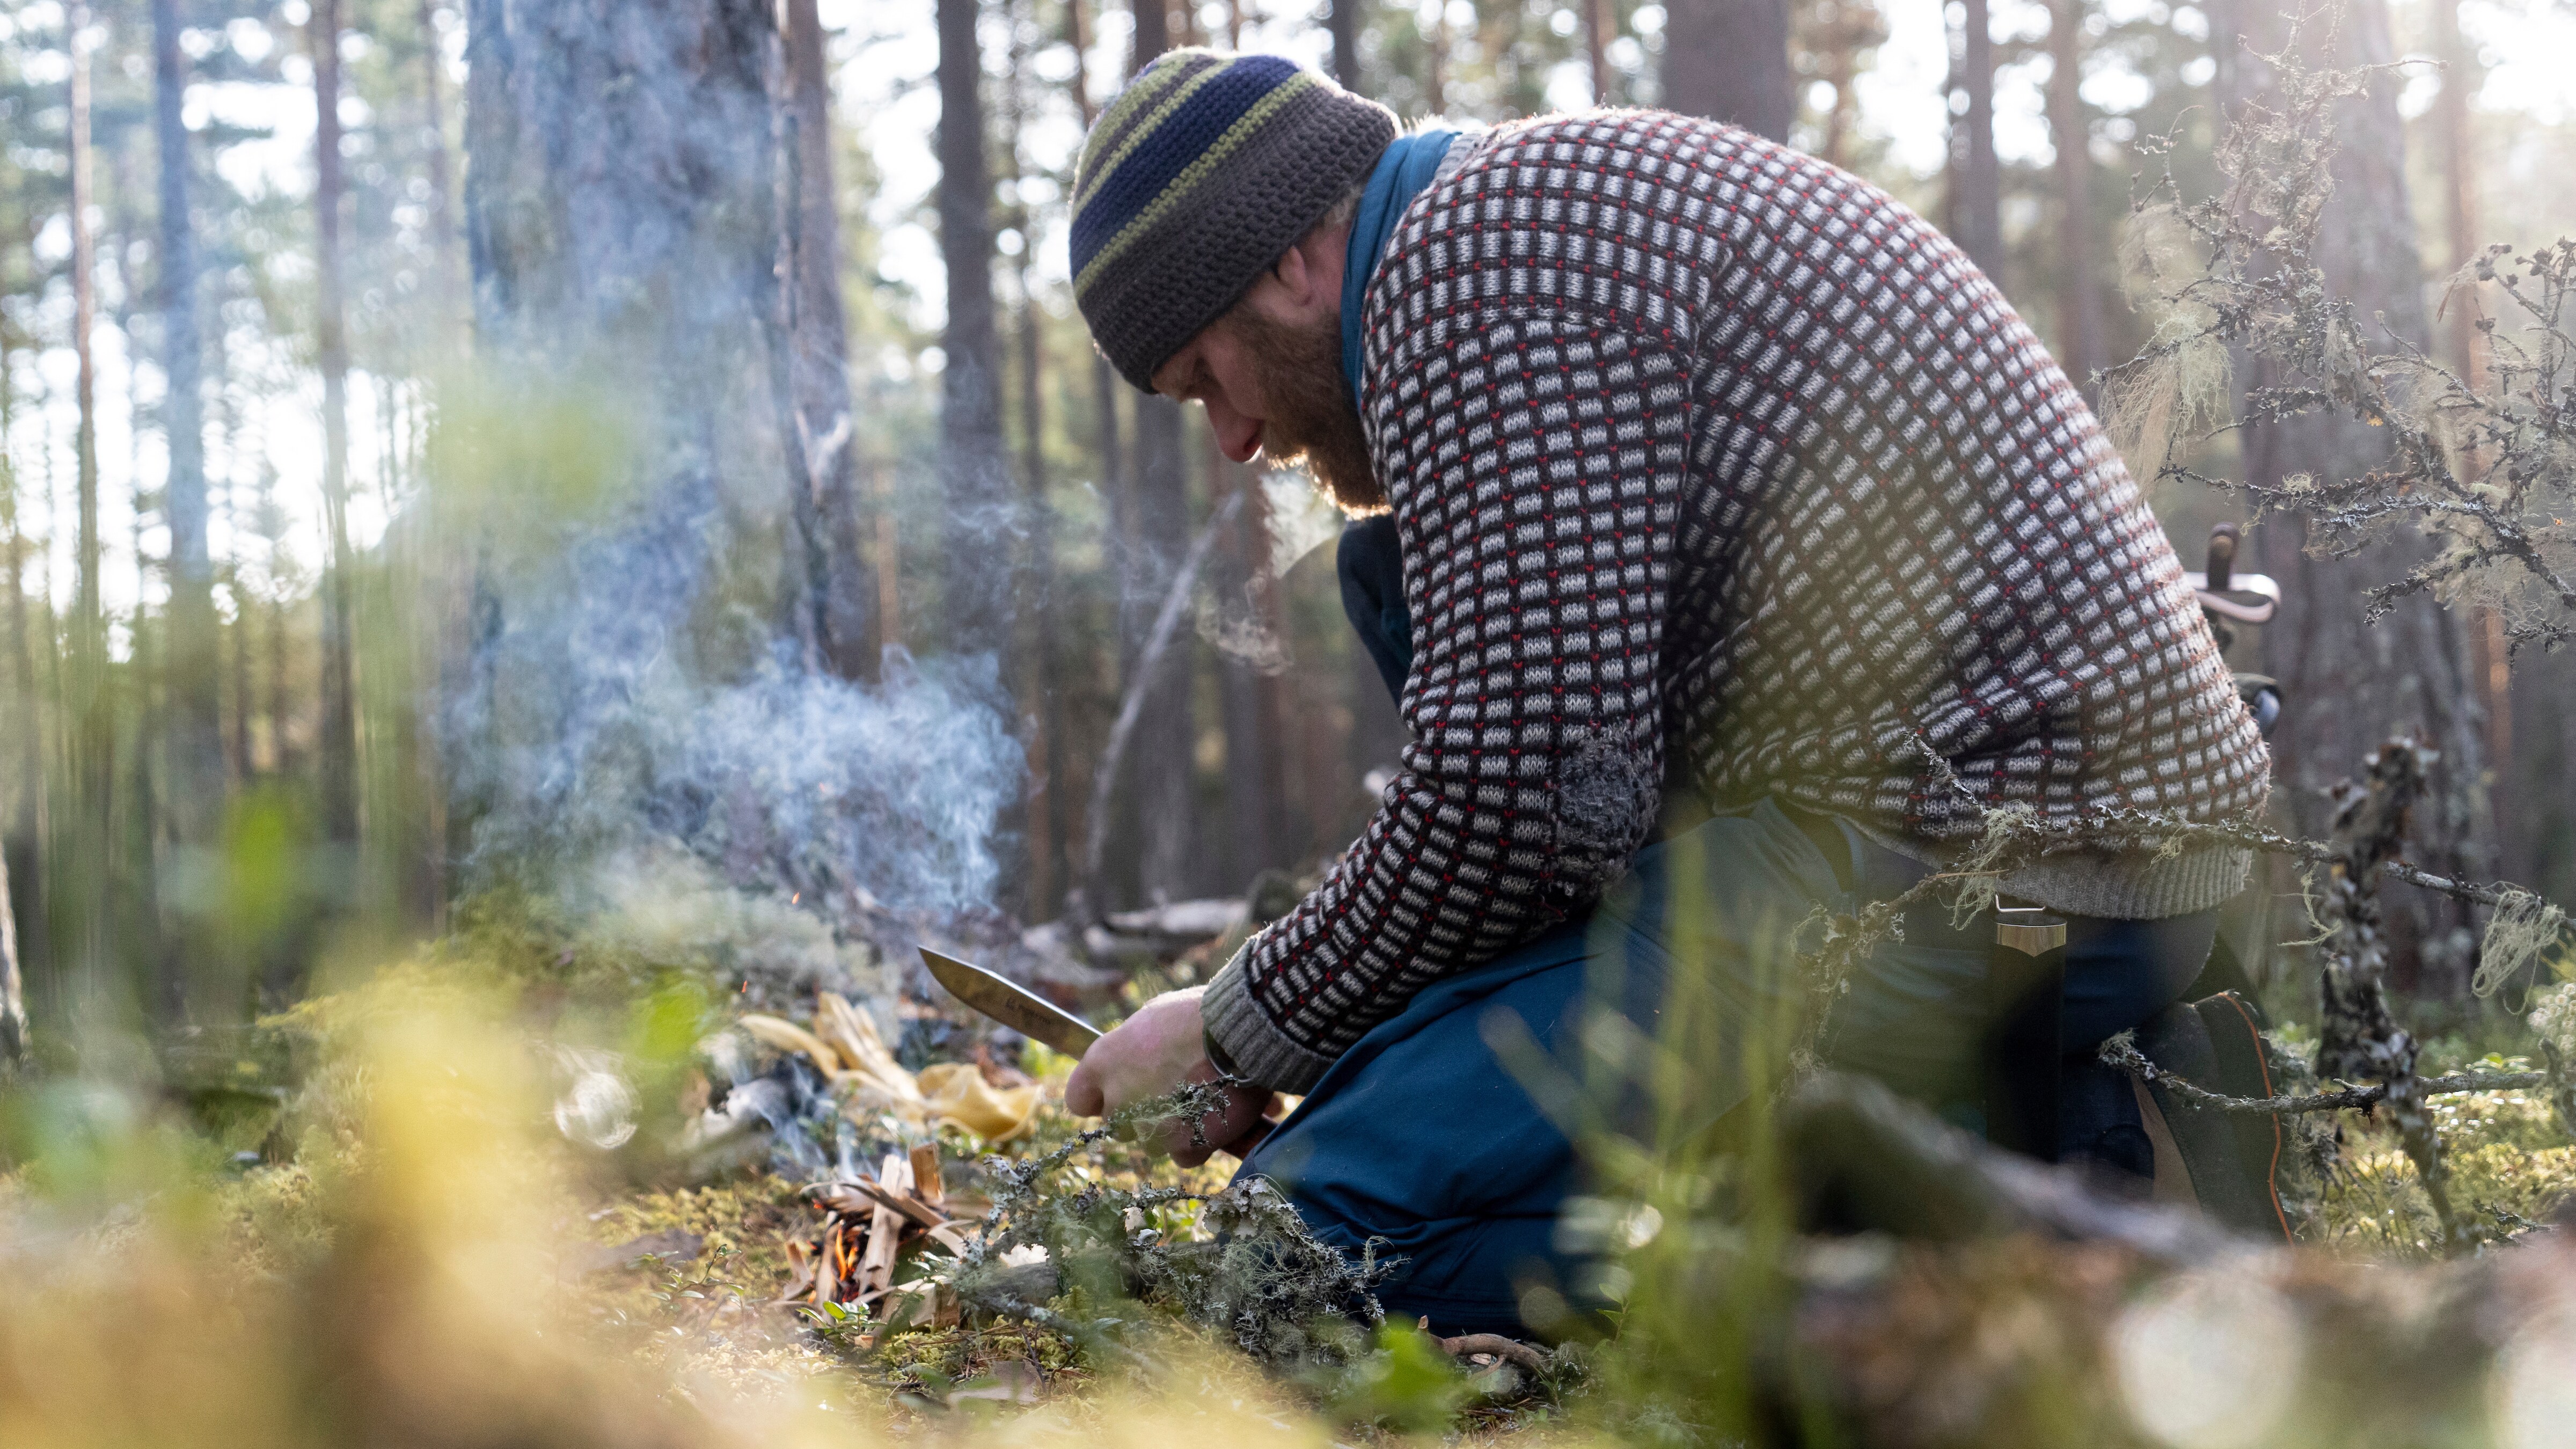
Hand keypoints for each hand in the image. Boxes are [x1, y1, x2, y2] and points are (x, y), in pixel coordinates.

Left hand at [1064, 987, 1275, 1165]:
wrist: (1240, 1034)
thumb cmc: (1198, 1014)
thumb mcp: (1154, 1016)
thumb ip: (1135, 1044)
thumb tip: (1140, 1053)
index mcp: (1103, 1063)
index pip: (1080, 1099)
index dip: (1098, 1097)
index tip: (1116, 1091)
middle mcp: (1119, 1100)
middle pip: (1118, 1122)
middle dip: (1139, 1111)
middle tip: (1170, 1090)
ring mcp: (1149, 1128)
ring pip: (1152, 1140)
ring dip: (1171, 1126)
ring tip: (1202, 1098)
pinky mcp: (1183, 1146)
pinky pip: (1184, 1155)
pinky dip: (1199, 1142)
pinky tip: (1216, 1118)